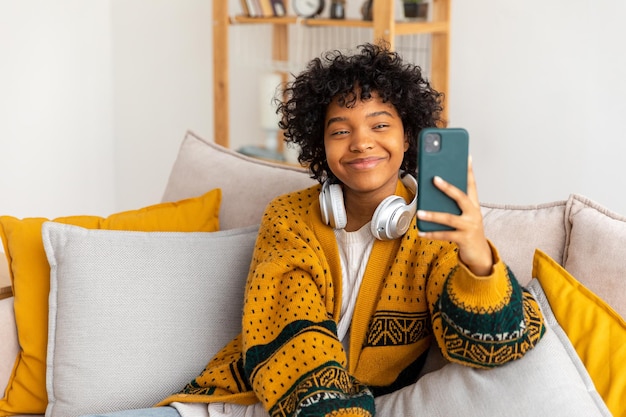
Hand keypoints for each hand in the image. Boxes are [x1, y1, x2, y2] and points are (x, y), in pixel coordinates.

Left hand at [416, 157, 492, 275]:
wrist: (479, 253)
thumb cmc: (467, 230)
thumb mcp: (463, 214)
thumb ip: (453, 203)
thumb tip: (435, 189)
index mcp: (474, 204)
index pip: (472, 184)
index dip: (469, 170)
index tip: (466, 156)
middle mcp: (473, 213)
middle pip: (461, 197)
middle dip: (447, 187)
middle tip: (435, 178)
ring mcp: (469, 226)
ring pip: (449, 218)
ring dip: (433, 215)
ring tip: (419, 212)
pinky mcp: (464, 239)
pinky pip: (445, 235)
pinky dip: (431, 234)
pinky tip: (421, 232)